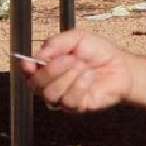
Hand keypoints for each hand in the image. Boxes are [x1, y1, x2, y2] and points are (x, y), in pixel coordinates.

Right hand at [16, 30, 133, 112]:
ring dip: (68, 77)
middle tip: (71, 59)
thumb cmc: (98, 51)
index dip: (25, 68)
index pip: (28, 71)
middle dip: (52, 70)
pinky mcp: (76, 107)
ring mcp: (63, 97)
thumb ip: (57, 43)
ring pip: (50, 94)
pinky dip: (80, 85)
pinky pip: (68, 101)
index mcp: (48, 65)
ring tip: (83, 66)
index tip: (28, 63)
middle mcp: (52, 83)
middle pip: (36, 84)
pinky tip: (90, 77)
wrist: (121, 65)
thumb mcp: (77, 38)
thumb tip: (40, 55)